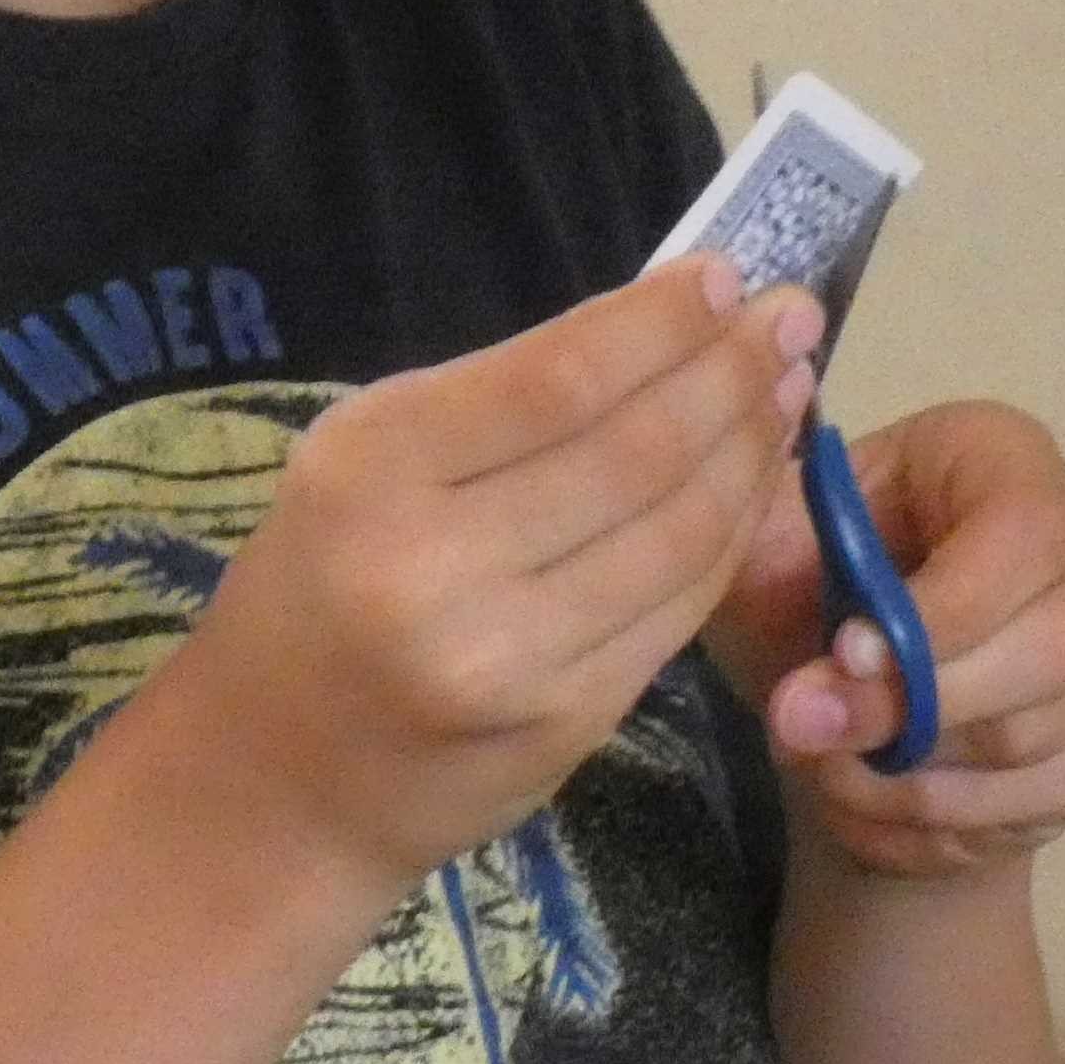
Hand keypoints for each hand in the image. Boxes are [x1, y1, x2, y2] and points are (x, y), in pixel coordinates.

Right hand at [165, 259, 820, 898]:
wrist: (272, 788)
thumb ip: (485, 414)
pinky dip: (730, 536)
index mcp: (367, 473)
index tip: (725, 275)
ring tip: (788, 391)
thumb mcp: (354, 478)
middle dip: (731, 373)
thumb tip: (655, 331)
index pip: (553, 379)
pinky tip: (753, 486)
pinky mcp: (568, 722)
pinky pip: (678, 607)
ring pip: (678, 531)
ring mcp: (509, 656)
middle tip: (791, 318)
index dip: (659, 323)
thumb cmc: (311, 601)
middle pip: (634, 450)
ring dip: (751, 450)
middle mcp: (434, 565)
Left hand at [715, 398, 1064, 876]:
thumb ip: (775, 561)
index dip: (941, 612)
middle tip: (805, 730)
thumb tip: (827, 623)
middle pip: (1056, 647)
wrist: (841, 674)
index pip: (1026, 534)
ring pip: (1046, 737)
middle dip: (916, 708)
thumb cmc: (800, 582)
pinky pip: (1051, 802)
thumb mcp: (763, 545)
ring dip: (913, 775)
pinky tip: (868, 806)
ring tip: (822, 765)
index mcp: (1005, 457)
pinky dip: (942, 824)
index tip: (839, 653)